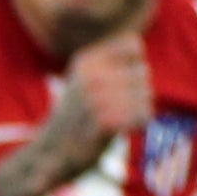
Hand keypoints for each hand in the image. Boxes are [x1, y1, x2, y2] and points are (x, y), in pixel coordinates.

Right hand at [0, 34, 151, 195]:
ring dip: (138, 109)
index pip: (134, 47)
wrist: (51, 152)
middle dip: (137, 90)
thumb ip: (110, 58)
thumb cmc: (76, 114)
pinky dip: (138, 124)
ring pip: (146, 94)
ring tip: (115, 118)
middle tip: (114, 107)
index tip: (118, 82)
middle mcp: (89, 76)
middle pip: (143, 72)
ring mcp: (96, 99)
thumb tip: (136, 43)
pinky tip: (120, 130)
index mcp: (85, 60)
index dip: (133, 65)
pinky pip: (143, 114)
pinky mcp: (105, 123)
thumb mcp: (85, 76)